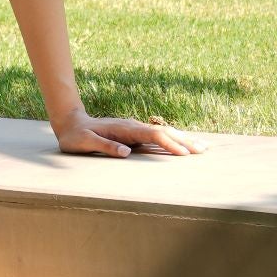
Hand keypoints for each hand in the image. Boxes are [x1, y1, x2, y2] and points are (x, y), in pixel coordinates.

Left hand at [51, 104, 201, 159]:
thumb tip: (126, 152)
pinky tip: (182, 145)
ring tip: (202, 147)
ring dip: (183, 139)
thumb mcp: (85, 142)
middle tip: (205, 150)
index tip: (185, 154)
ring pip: (164, 133)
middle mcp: (133, 126)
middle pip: (165, 132)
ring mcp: (135, 129)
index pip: (153, 135)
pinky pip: (157, 137)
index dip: (170, 144)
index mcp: (125, 129)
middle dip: (185, 141)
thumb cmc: (76, 136)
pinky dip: (173, 140)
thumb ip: (104, 146)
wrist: (71, 122)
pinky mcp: (134, 134)